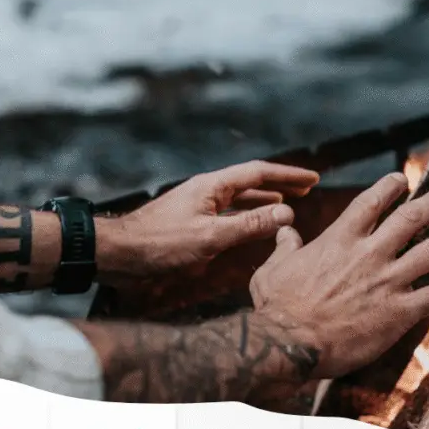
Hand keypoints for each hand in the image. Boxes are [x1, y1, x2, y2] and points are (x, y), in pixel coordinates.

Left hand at [96, 161, 319, 283]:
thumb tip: (287, 214)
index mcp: (213, 186)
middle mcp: (207, 191)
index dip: (288, 175)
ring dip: (264, 200)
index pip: (259, 173)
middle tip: (306, 188)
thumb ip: (250, 226)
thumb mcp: (210, 237)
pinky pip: (227, 213)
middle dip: (280, 184)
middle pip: (251, 182)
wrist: (116, 254)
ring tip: (286, 205)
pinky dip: (246, 216)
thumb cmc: (159, 245)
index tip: (312, 178)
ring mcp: (198, 205)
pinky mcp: (190, 222)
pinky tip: (251, 225)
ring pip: (239, 198)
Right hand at [248, 172, 428, 378]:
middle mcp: (369, 253)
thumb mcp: (273, 269)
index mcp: (339, 239)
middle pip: (411, 218)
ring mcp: (387, 281)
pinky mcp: (400, 311)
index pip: (371, 202)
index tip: (403, 180)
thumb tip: (284, 230)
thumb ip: (284, 247)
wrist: (287, 342)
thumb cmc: (277, 308)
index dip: (389, 187)